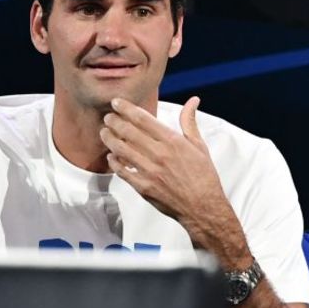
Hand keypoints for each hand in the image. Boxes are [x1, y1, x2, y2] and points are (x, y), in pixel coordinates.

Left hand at [100, 96, 251, 265]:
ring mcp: (150, 172)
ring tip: (104, 133)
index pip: (143, 119)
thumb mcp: (199, 146)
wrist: (203, 206)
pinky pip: (122, 171)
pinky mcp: (144, 187)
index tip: (116, 102)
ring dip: (110, 139)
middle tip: (107, 117)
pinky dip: (114, 162)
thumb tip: (193, 100)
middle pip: (129, 132)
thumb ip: (189, 122)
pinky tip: (111, 156)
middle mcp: (160, 154)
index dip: (126, 108)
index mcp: (173, 141)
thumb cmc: (203, 175)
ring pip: (121, 150)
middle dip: (114, 121)